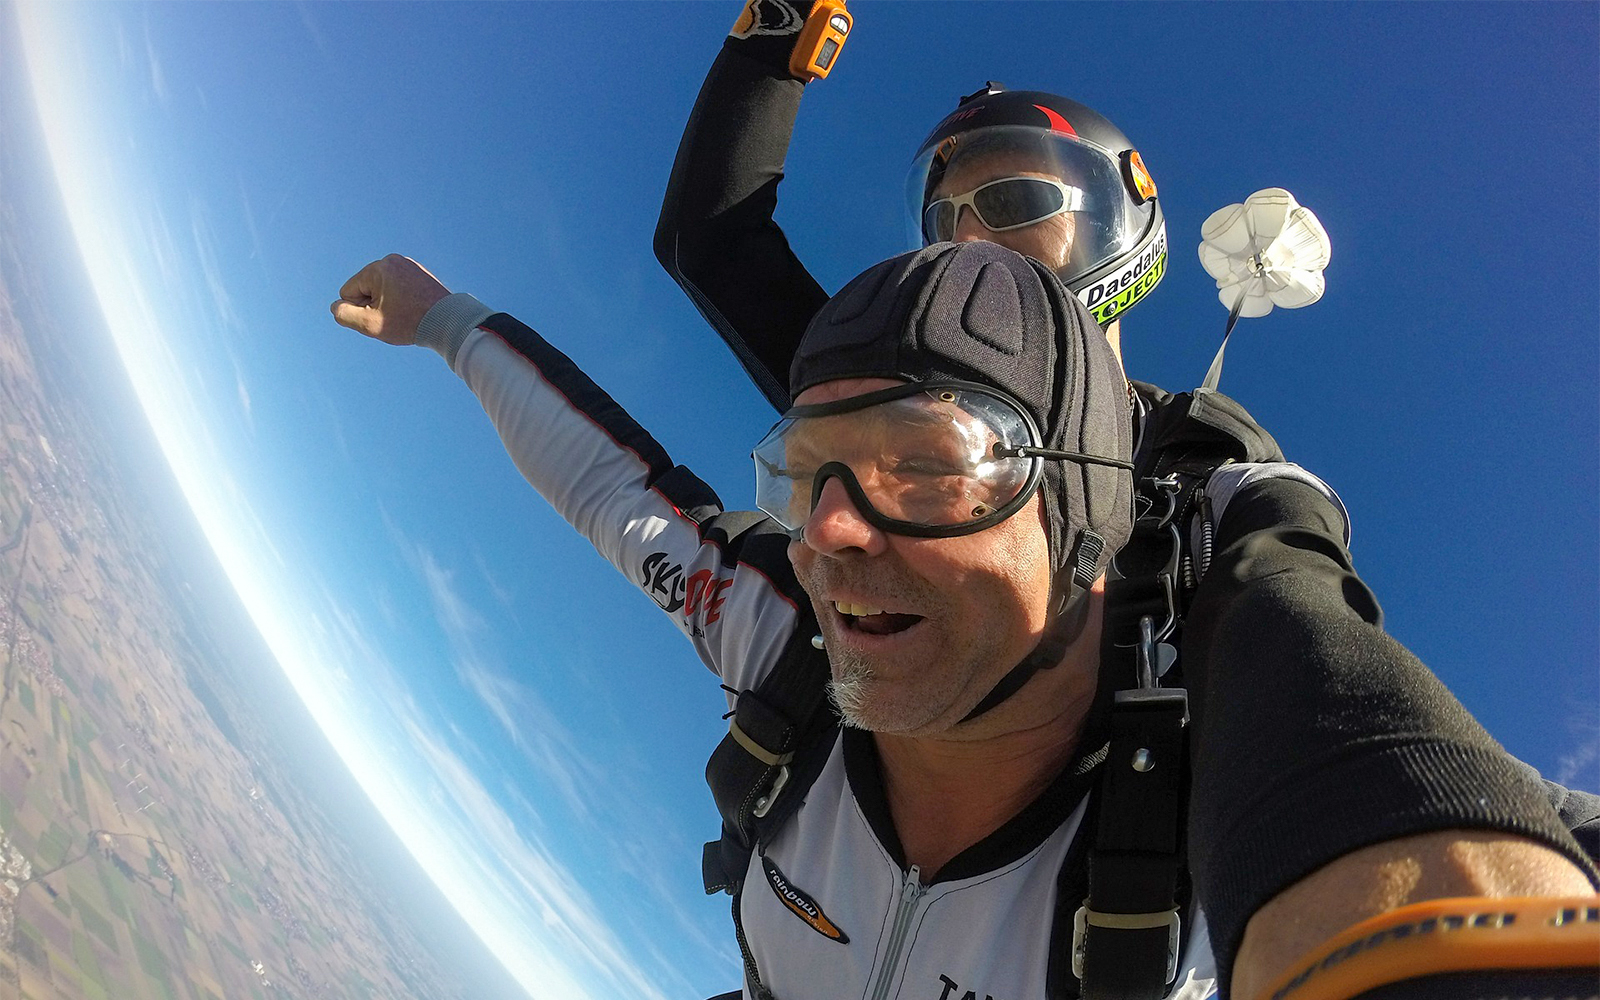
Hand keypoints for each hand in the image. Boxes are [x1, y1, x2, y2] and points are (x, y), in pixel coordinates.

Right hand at [330, 254, 450, 345]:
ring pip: (382, 289)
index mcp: (378, 268)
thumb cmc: (410, 323)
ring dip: (387, 303)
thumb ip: (345, 315)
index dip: (360, 310)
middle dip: (374, 305)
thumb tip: (335, 306)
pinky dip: (402, 299)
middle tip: (396, 316)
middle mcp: (393, 260)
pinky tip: (414, 309)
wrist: (449, 322)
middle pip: (366, 288)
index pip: (349, 291)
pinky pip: (398, 287)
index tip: (382, 316)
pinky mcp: (419, 273)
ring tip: (407, 313)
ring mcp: (408, 265)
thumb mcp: (370, 324)